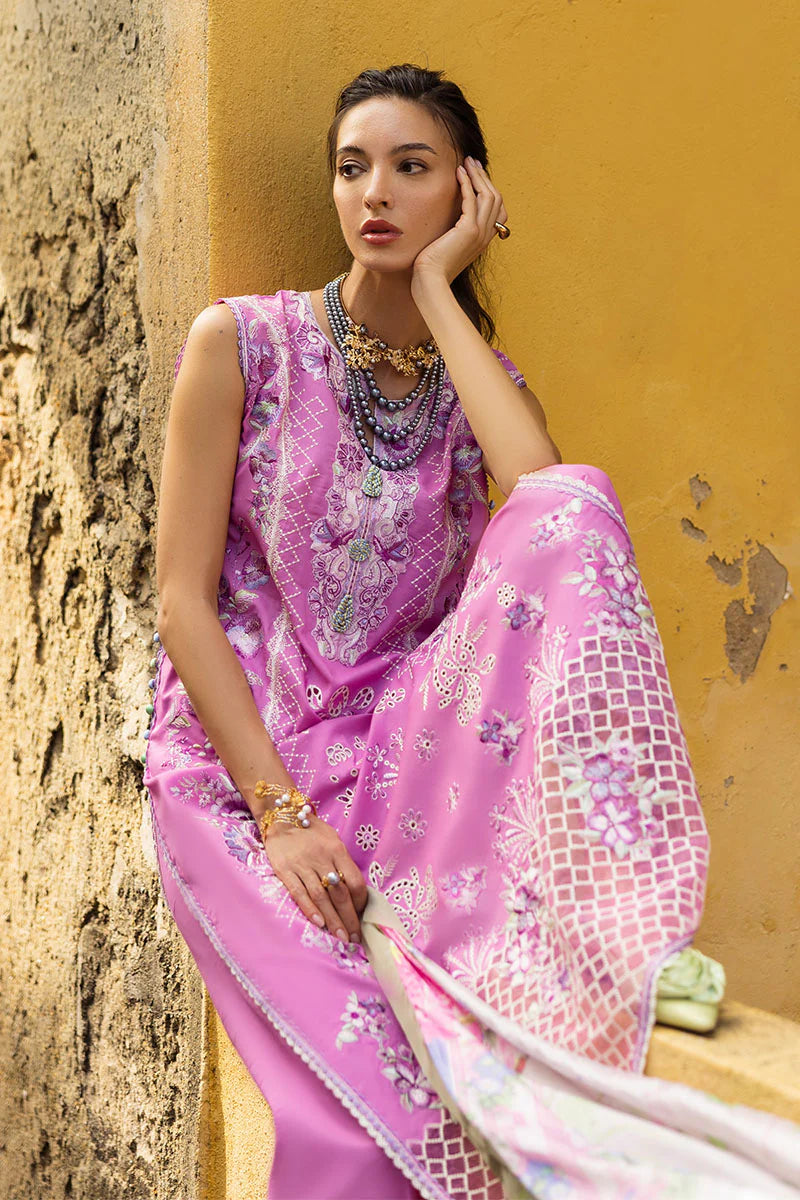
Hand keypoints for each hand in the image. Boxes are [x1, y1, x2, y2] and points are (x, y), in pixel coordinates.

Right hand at [262, 814, 367, 943]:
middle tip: (354, 938)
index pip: (355, 880)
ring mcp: (302, 864)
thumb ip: (342, 863)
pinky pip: (299, 892)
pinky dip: (309, 909)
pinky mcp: (284, 870)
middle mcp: (321, 858)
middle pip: (339, 893)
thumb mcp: (332, 840)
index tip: (361, 916)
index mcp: (337, 850)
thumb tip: (354, 891)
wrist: (281, 816)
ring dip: (332, 919)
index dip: (360, 902)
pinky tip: (318, 923)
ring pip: (321, 897)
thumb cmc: (311, 831)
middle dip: (349, 918)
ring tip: (340, 937)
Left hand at [411, 156, 507, 290]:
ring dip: (477, 175)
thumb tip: (446, 220)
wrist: (431, 281)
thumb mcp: (447, 246)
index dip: (488, 188)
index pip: (496, 208)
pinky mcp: (469, 230)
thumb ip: (452, 232)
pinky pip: (472, 199)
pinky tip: (458, 172)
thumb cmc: (433, 268)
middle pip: (495, 198)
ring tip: (467, 161)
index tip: (476, 174)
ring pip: (488, 195)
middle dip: (484, 177)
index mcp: (483, 239)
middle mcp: (486, 235)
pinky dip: (467, 183)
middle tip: (473, 161)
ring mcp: (480, 233)